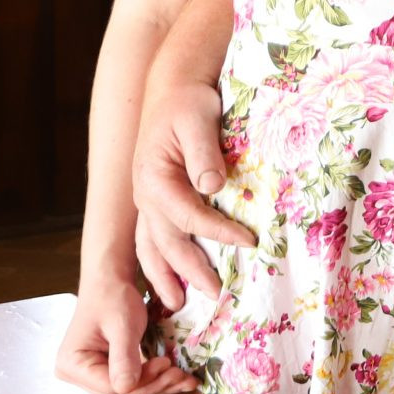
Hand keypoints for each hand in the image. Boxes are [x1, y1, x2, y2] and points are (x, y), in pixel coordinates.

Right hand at [54, 274, 194, 393]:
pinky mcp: (107, 369)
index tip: (166, 364)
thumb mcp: (122, 325)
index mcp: (71, 364)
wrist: (111, 282)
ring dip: (159, 385)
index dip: (141, 381)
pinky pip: (133, 380)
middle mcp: (77, 374)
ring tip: (186, 380)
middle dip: (154, 384)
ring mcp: (91, 374)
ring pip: (129, 389)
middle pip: (120, 392)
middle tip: (182, 375)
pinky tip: (180, 379)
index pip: (110, 386)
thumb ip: (124, 357)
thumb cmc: (113, 297)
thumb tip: (125, 389)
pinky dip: (156, 379)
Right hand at [131, 71, 250, 314]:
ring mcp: (146, 202)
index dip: (217, 232)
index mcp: (154, 178)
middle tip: (216, 293)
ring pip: (151, 247)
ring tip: (180, 303)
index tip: (248, 242)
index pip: (188, 215)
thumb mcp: (198, 120)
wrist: (172, 89)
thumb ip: (204, 153)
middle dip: (189, 270)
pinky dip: (157, 265)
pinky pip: (151, 240)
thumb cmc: (188, 103)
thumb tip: (212, 185)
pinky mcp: (154, 202)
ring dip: (165, 277)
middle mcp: (144, 196)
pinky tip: (169, 283)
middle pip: (166, 242)